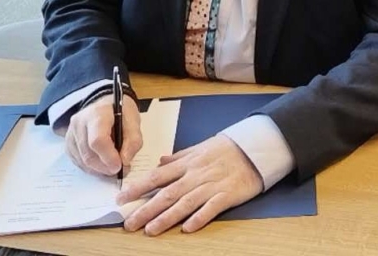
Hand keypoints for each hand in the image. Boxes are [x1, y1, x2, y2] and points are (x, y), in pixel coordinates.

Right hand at [64, 93, 141, 176]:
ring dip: (99, 170)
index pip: (97, 140)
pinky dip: (92, 168)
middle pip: (88, 154)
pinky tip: (103, 164)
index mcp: (97, 113)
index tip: (120, 166)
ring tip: (113, 166)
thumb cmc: (120, 111)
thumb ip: (133, 140)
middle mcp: (79, 124)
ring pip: (83, 162)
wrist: (105, 103)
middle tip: (121, 169)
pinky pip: (78, 163)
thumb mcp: (133, 119)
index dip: (108, 157)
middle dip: (105, 167)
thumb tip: (125, 161)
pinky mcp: (68, 144)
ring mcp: (71, 134)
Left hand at [117, 134, 263, 234]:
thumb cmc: (227, 148)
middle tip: (129, 223)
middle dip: (147, 209)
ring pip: (185, 203)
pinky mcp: (227, 194)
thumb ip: (179, 157)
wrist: (255, 148)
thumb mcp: (201, 147)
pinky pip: (212, 208)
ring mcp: (212, 185)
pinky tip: (188, 228)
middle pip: (168, 193)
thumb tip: (160, 161)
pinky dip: (200, 217)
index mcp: (189, 163)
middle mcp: (196, 175)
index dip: (139, 187)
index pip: (159, 176)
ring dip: (167, 217)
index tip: (122, 199)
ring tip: (150, 230)